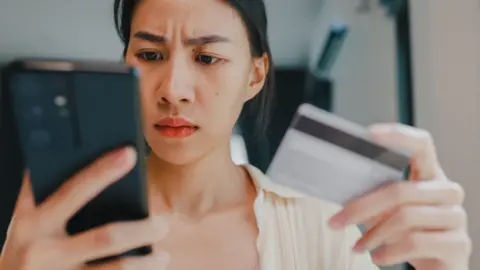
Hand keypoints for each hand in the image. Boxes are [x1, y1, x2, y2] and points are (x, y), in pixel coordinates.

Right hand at [0, 147, 169, 269]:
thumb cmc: (23, 247)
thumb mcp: (25, 221)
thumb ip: (47, 197)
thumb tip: (81, 158)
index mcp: (33, 221)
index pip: (72, 189)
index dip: (102, 171)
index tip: (129, 154)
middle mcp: (43, 249)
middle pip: (106, 236)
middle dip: (142, 230)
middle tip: (162, 224)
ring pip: (116, 268)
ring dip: (146, 263)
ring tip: (162, 256)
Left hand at [328, 124, 471, 269]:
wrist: (436, 266)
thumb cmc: (408, 233)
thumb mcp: (388, 211)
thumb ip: (374, 195)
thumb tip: (338, 183)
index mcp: (429, 175)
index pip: (421, 145)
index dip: (398, 136)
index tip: (370, 133)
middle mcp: (446, 191)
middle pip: (400, 190)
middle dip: (361, 208)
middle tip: (336, 221)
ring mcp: (456, 217)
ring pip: (405, 218)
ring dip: (373, 236)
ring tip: (358, 246)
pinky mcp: (458, 244)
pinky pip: (415, 243)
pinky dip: (389, 252)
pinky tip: (378, 257)